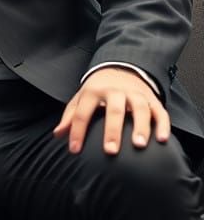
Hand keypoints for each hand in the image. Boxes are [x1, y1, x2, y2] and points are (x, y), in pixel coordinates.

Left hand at [53, 66, 169, 154]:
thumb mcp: (80, 98)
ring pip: (140, 109)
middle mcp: (115, 91)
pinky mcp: (152, 98)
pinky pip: (160, 111)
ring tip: (139, 145)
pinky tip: (162, 139)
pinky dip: (163, 124)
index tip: (75, 150)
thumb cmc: (97, 89)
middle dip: (112, 131)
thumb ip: (70, 116)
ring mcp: (136, 94)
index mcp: (93, 92)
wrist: (120, 68)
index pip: (82, 113)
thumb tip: (58, 134)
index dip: (77, 132)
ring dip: (141, 127)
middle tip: (110, 151)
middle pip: (114, 111)